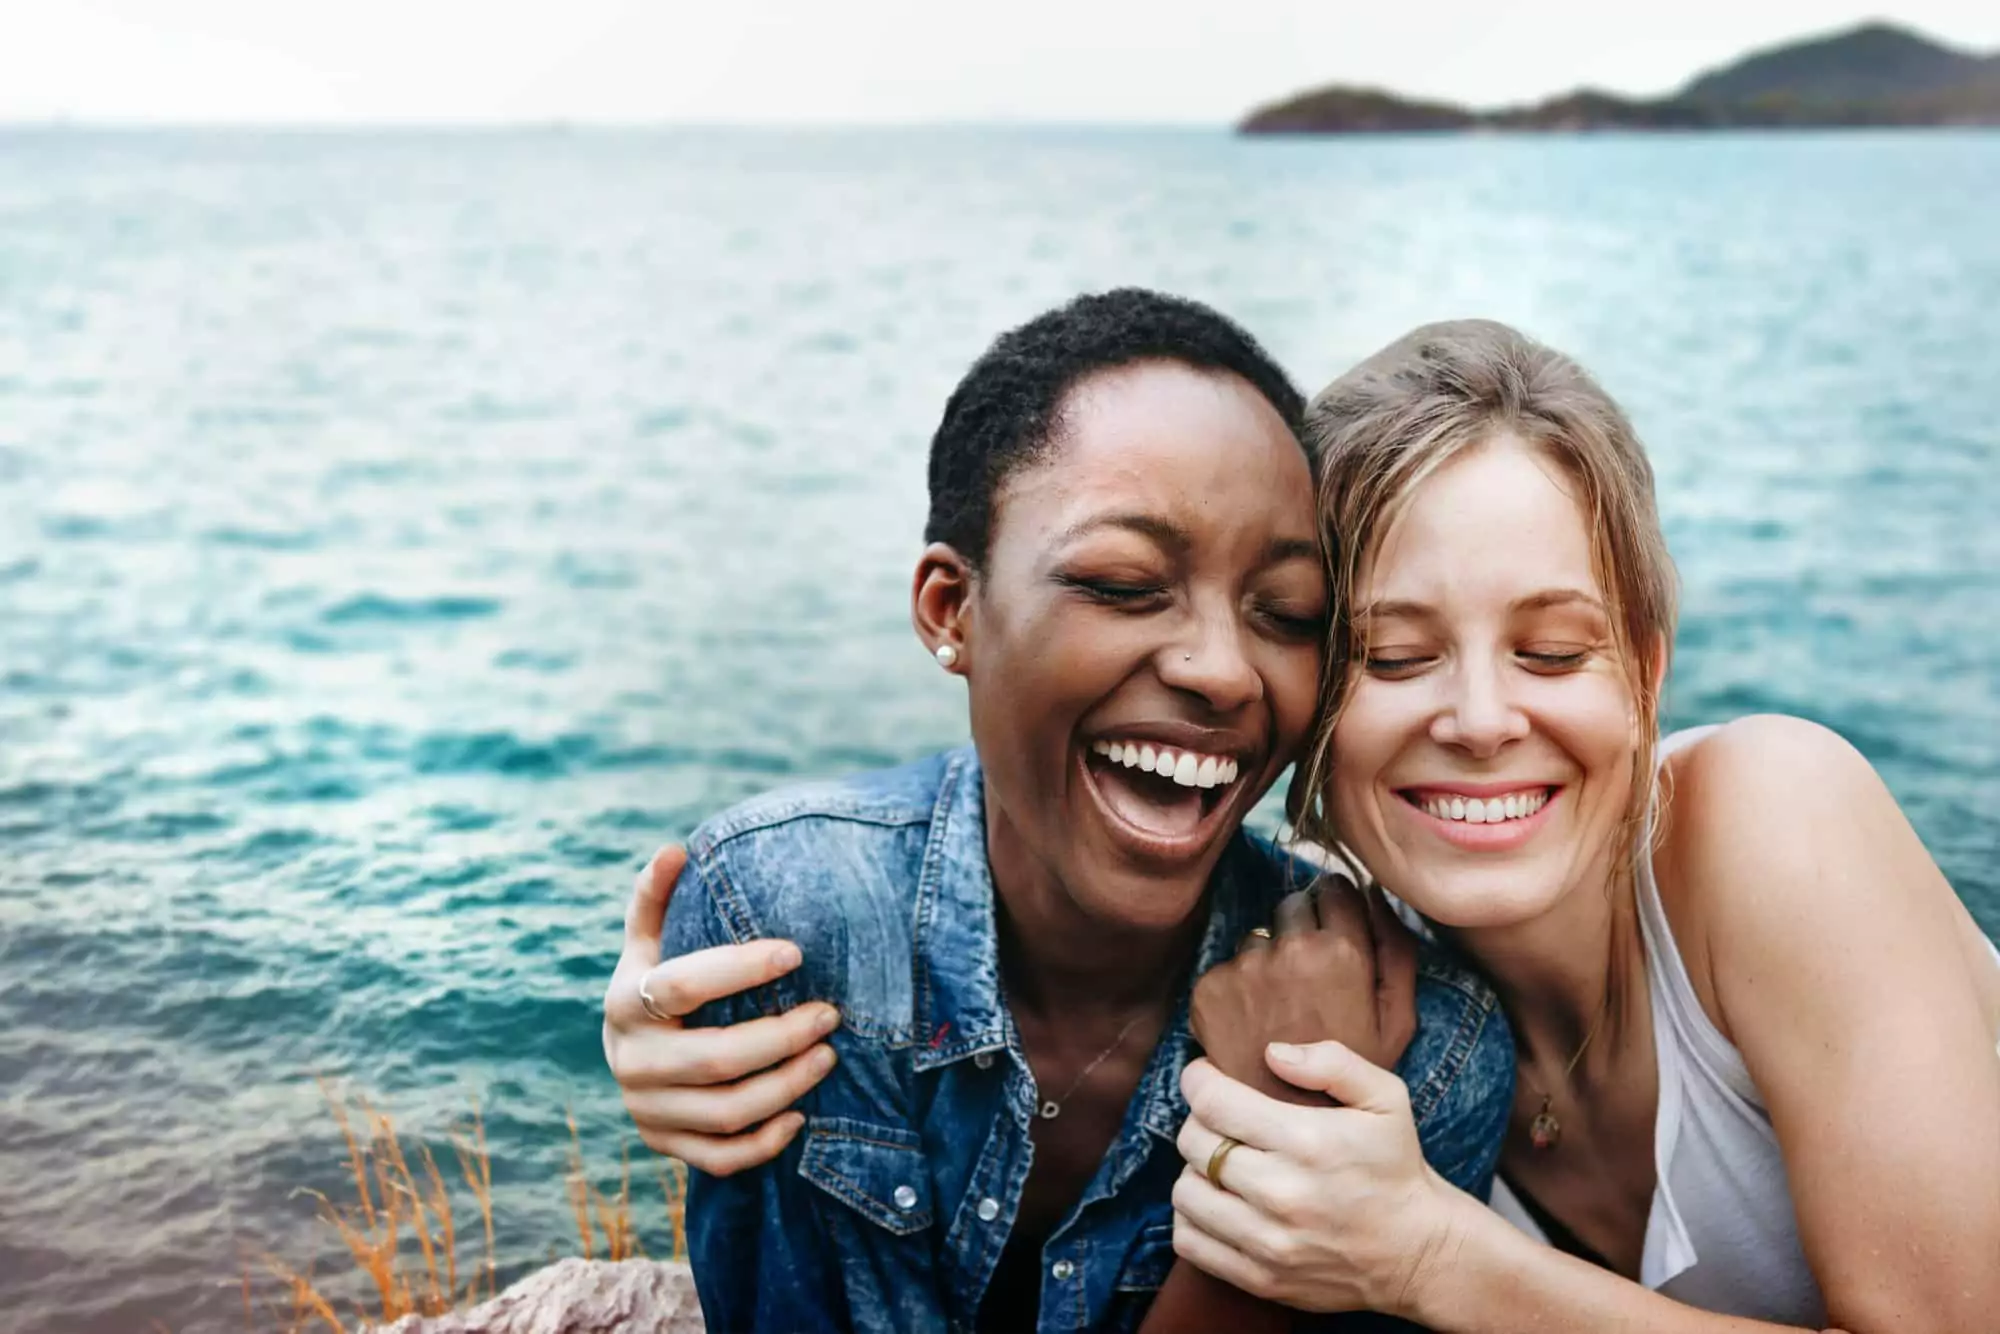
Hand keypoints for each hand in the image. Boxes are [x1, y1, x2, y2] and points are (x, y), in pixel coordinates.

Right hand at [603, 844, 839, 1175]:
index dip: (740, 969)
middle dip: (782, 1037)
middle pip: (715, 1058)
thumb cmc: (655, 983)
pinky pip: (720, 1157)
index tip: (797, 952)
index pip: (684, 985)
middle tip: (831, 1013)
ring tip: (829, 1056)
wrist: (628, 1053)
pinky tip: (801, 1115)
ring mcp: (646, 1109)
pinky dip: (766, 1141)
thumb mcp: (649, 941)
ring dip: (786, 1087)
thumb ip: (658, 897)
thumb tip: (675, 850)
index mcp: (626, 1001)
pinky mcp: (665, 1145)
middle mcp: (629, 1060)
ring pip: (726, 1112)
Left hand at [1170, 1042, 1470, 1316]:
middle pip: (1193, 1143)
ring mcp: (1269, 1242)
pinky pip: (1190, 1242)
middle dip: (1198, 1120)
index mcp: (1308, 1141)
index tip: (1205, 1076)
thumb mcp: (1386, 1098)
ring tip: (1220, 1163)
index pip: (1214, 1103)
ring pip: (1184, 1193)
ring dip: (1194, 1170)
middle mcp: (1282, 1193)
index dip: (1197, 1081)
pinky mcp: (1261, 1279)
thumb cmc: (1395, 1167)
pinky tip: (1218, 1203)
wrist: (1418, 1252)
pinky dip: (1191, 1219)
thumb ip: (1332, 1062)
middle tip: (1220, 1119)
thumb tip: (1272, 1053)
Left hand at [1189, 880, 1416, 1104]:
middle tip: (1310, 983)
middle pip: (1292, 904)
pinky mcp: (1209, 990)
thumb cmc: (1352, 1078)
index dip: (1337, 907)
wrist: (1292, 1128)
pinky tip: (1253, 1026)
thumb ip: (1396, 950)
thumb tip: (1376, 894)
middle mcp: (1289, 951)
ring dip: (1267, 960)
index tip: (1337, 932)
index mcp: (1341, 952)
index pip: (1333, 886)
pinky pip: (1226, 968)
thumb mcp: (1396, 1020)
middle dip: (1302, 930)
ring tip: (1281, 1011)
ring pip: (1256, 937)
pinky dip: (1236, 989)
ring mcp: (1244, 969)